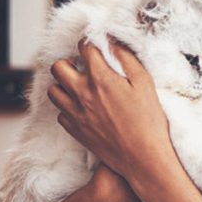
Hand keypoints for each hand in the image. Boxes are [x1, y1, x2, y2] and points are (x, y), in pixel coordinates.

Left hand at [47, 39, 172, 181]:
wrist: (142, 157)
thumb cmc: (148, 120)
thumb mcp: (145, 83)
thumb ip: (127, 59)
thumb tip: (113, 44)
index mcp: (100, 78)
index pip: (84, 48)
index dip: (90, 44)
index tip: (96, 48)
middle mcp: (82, 93)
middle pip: (58, 67)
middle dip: (69, 62)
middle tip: (83, 67)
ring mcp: (75, 113)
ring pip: (53, 91)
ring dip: (64, 85)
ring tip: (80, 87)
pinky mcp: (75, 130)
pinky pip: (60, 113)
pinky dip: (68, 108)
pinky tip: (83, 108)